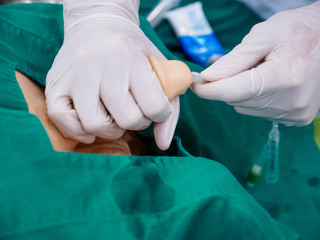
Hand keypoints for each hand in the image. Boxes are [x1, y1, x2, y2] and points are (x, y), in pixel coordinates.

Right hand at [45, 0, 178, 149]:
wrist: (97, 23)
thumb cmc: (132, 51)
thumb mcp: (159, 68)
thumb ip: (170, 107)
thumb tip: (163, 144)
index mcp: (130, 57)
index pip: (154, 106)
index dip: (160, 114)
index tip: (155, 107)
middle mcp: (100, 64)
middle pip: (126, 119)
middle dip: (137, 122)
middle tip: (134, 112)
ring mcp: (75, 74)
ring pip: (95, 124)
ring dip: (110, 130)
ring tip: (114, 118)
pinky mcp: (55, 83)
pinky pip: (62, 120)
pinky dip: (79, 131)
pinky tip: (91, 125)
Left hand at [191, 1, 319, 125]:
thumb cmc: (298, 29)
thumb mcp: (264, 35)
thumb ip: (234, 59)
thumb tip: (206, 78)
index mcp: (283, 77)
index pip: (232, 91)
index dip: (208, 89)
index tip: (194, 83)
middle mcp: (290, 102)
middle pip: (237, 101)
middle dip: (228, 84)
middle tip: (239, 64)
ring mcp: (295, 113)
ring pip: (246, 108)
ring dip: (243, 91)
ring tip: (260, 70)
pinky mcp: (297, 118)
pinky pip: (260, 112)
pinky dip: (256, 98)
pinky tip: (270, 83)